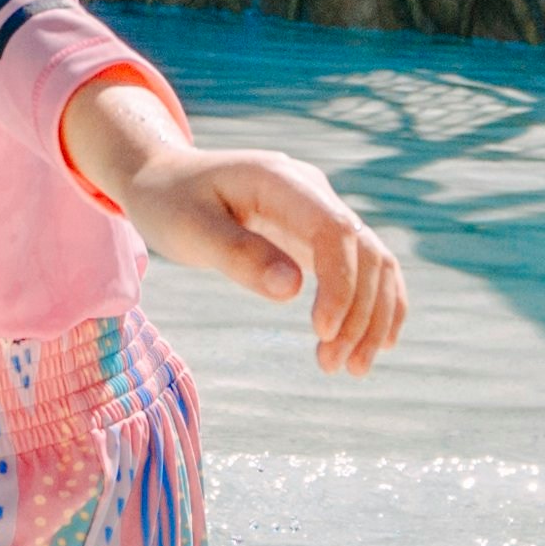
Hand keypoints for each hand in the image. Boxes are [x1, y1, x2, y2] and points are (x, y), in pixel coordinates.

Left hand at [126, 141, 410, 370]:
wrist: (166, 177)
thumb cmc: (170, 201)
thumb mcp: (188, 228)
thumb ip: (238, 254)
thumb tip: (292, 289)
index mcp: (281, 180)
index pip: (334, 229)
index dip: (339, 283)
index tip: (321, 332)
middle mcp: (312, 191)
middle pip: (364, 250)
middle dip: (359, 313)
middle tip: (332, 366)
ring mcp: (320, 211)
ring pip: (374, 262)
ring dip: (372, 316)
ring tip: (352, 368)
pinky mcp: (319, 235)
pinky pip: (365, 267)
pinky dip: (378, 304)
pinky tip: (377, 344)